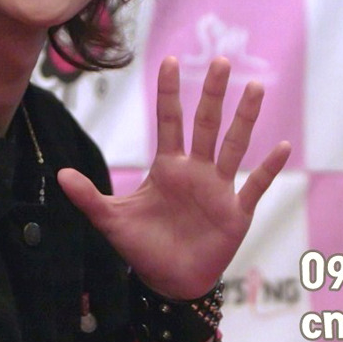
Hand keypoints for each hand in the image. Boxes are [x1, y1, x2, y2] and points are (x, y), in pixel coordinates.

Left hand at [57, 55, 290, 299]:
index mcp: (167, 166)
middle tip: (220, 61)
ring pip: (233, 145)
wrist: (169, 281)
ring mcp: (218, 188)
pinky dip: (269, 168)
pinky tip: (282, 145)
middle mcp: (195, 170)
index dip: (169, 91)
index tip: (170, 60)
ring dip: (245, 118)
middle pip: (205, 123)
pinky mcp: (236, 212)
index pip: (168, 120)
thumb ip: (88, 196)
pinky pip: (256, 185)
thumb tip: (59, 174)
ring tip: (256, 88)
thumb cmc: (141, 246)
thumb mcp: (111, 220)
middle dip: (212, 93)